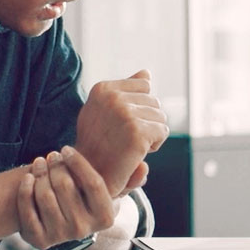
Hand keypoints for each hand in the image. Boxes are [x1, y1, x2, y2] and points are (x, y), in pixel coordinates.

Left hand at [15, 146, 118, 249]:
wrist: (57, 220)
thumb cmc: (83, 198)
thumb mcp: (106, 191)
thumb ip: (126, 179)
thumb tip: (144, 167)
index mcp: (105, 217)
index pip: (93, 183)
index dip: (78, 163)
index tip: (67, 149)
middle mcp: (84, 230)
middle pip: (66, 186)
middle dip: (56, 165)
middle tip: (52, 155)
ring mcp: (60, 236)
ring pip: (45, 195)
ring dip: (39, 173)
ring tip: (40, 162)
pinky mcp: (39, 239)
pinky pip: (28, 208)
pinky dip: (25, 189)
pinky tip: (28, 178)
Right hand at [74, 69, 169, 193]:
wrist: (86, 176)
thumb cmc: (96, 145)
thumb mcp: (103, 110)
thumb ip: (124, 90)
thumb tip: (146, 73)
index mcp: (103, 88)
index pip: (144, 85)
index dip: (139, 106)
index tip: (122, 123)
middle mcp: (113, 97)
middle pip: (154, 101)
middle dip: (147, 120)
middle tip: (125, 138)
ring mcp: (126, 114)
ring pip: (161, 117)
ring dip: (151, 133)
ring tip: (130, 145)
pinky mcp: (138, 132)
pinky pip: (163, 132)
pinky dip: (155, 145)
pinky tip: (137, 153)